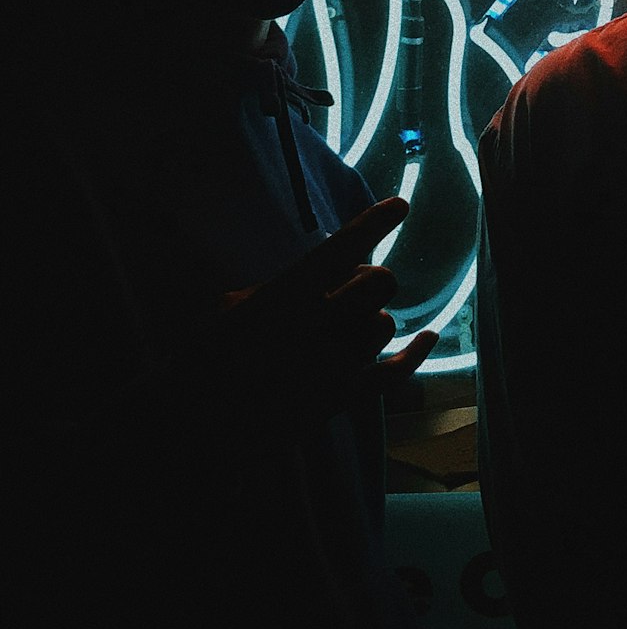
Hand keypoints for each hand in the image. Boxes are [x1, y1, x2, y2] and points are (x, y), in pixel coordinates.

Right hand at [200, 198, 437, 448]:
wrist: (196, 423)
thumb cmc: (207, 358)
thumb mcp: (229, 305)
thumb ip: (277, 283)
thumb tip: (318, 270)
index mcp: (286, 292)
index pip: (342, 247)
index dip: (374, 223)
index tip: (400, 206)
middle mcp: (315, 323)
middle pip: (379, 283)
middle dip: (373, 281)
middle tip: (352, 291)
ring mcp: (331, 363)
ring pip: (383, 326)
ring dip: (372, 322)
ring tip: (344, 330)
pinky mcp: (339, 399)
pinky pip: (392, 374)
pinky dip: (415, 354)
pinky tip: (429, 335)